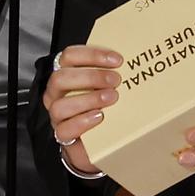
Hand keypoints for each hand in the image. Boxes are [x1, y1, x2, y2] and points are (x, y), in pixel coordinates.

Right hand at [40, 43, 123, 176]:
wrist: (99, 140)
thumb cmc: (103, 107)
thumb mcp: (109, 86)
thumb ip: (113, 72)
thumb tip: (137, 59)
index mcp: (66, 74)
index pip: (69, 56)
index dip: (92, 54)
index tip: (117, 60)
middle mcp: (57, 93)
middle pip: (61, 78)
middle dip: (91, 76)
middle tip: (115, 80)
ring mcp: (57, 115)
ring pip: (60, 105)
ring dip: (88, 99)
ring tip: (111, 98)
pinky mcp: (62, 135)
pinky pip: (64, 129)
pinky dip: (83, 122)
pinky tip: (100, 117)